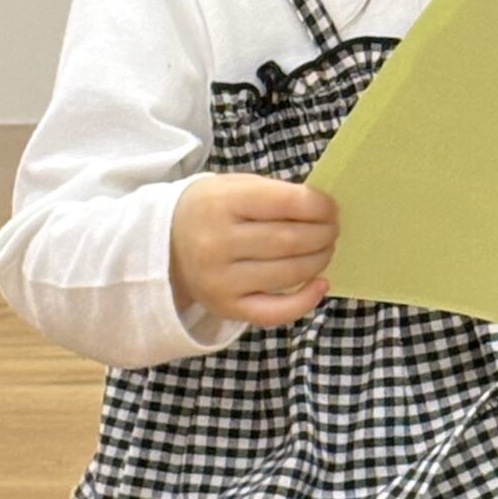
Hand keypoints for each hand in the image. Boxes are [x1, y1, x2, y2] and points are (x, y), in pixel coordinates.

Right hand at [170, 173, 337, 326]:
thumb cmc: (211, 210)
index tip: (331, 208)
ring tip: (326, 249)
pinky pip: (274, 311)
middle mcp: (216, 243)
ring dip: (318, 261)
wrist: (164, 243)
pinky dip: (305, 300)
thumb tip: (324, 212)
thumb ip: (274, 195)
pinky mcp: (226, 308)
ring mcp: (220, 280)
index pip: (285, 203)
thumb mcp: (233, 187)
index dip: (318, 206)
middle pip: (289, 241)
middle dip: (323, 234)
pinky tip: (320, 284)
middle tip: (334, 230)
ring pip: (288, 274)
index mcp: (221, 203)